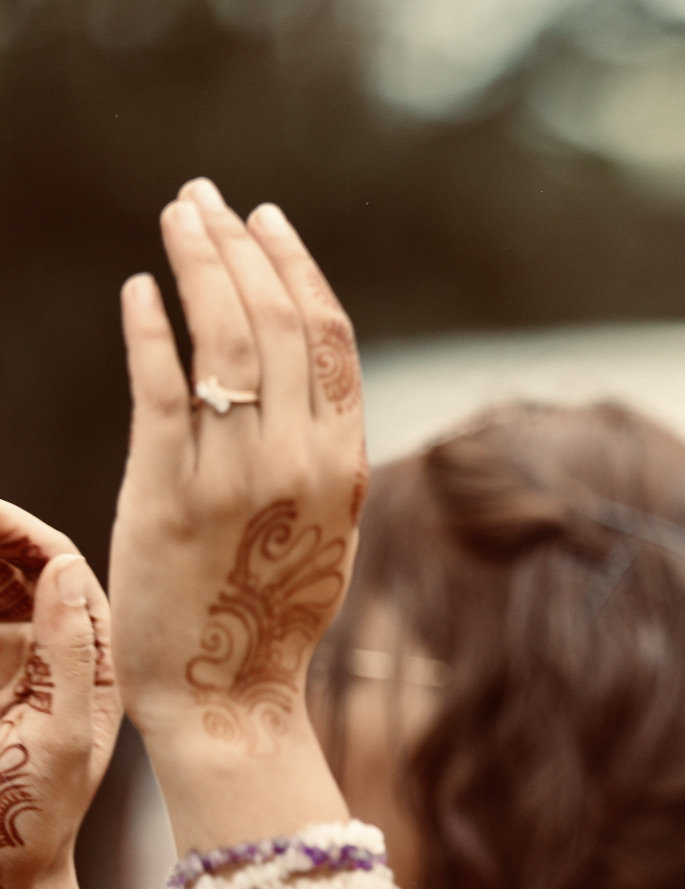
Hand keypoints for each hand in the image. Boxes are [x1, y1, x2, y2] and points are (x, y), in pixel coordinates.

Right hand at [0, 514, 148, 888]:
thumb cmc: (30, 823)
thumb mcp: (58, 735)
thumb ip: (67, 653)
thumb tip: (65, 569)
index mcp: (94, 664)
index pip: (63, 570)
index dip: (20, 531)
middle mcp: (64, 663)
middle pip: (26, 574)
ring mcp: (25, 680)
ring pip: (0, 601)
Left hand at [110, 179, 365, 759]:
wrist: (228, 689)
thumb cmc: (272, 608)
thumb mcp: (322, 521)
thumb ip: (317, 447)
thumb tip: (296, 372)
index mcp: (343, 461)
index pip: (326, 339)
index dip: (296, 268)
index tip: (265, 220)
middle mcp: (298, 461)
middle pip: (273, 324)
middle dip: (239, 248)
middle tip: (205, 199)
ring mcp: (235, 478)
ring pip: (223, 343)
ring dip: (197, 267)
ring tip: (175, 220)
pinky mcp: (168, 496)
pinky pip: (161, 395)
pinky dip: (150, 332)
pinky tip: (137, 291)